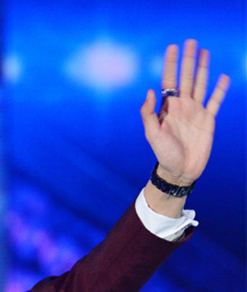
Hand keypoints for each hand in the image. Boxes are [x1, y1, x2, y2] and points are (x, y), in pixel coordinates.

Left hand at [140, 39, 229, 186]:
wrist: (180, 170)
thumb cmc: (163, 154)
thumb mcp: (152, 134)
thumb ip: (149, 113)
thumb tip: (149, 90)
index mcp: (167, 108)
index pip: (168, 80)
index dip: (170, 64)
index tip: (172, 48)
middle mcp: (182, 106)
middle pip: (186, 77)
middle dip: (188, 60)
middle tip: (190, 41)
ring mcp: (196, 112)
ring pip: (201, 84)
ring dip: (203, 68)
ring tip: (205, 52)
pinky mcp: (208, 120)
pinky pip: (215, 101)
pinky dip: (220, 89)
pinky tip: (223, 76)